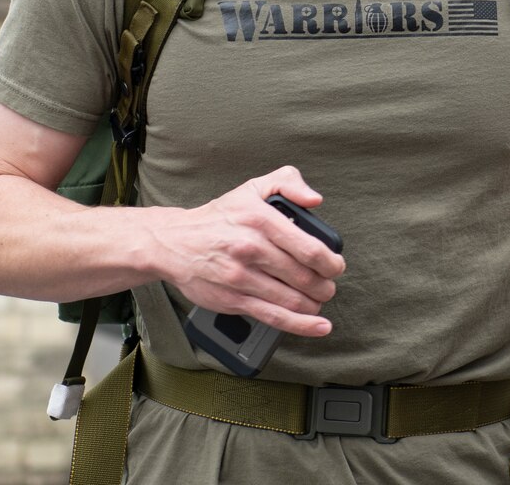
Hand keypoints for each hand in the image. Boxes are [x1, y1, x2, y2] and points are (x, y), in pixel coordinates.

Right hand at [146, 166, 345, 337]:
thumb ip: (287, 183)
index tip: (335, 266)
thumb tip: (315, 200)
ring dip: (315, 304)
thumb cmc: (218, 217)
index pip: (309, 248)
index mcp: (260, 220)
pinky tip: (319, 326)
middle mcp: (251, 248)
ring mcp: (242, 277)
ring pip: (293, 299)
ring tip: (318, 299)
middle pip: (305, 277)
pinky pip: (275, 317)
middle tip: (328, 285)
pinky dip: (303, 326)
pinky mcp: (234, 300)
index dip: (331, 262)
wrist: (174, 242)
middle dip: (325, 285)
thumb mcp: (251, 188)